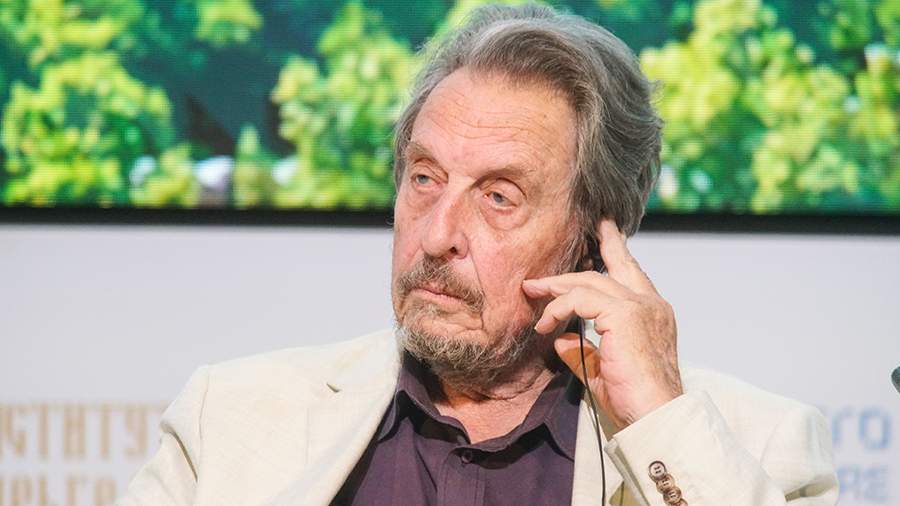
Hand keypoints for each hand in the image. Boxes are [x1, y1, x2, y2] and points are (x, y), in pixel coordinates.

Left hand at [522, 218, 681, 428]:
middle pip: (608, 269)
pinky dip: (558, 308)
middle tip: (546, 269)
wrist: (655, 416)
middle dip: (574, 266)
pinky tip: (544, 324)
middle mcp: (651, 304)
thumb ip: (585, 352)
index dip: (616, 250)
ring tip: (533, 293)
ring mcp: (640, 306)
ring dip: (557, 287)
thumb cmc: (635, 400)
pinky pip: (581, 299)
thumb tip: (561, 341)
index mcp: (653, 313)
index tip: (605, 230)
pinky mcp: (624, 314)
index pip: (631, 273)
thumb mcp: (603, 371)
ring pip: (590, 281)